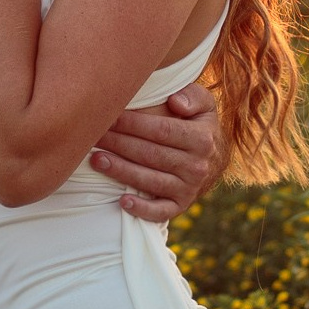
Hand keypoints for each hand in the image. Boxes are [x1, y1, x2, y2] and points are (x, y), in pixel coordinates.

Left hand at [91, 80, 220, 221]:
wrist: (215, 158)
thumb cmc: (198, 124)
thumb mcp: (204, 105)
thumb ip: (193, 96)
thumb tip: (175, 102)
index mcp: (202, 139)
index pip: (161, 131)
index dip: (133, 124)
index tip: (110, 116)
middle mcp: (197, 166)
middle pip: (150, 154)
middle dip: (119, 144)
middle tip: (94, 136)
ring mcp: (189, 188)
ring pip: (150, 181)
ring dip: (120, 171)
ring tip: (96, 160)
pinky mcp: (181, 205)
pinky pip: (161, 211)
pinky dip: (142, 209)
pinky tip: (122, 201)